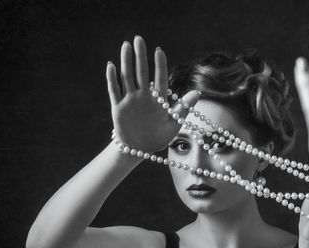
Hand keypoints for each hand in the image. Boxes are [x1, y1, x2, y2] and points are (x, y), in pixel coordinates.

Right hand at [106, 36, 199, 152]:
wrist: (140, 149)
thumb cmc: (159, 136)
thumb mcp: (174, 123)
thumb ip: (184, 108)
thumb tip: (197, 93)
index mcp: (158, 99)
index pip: (159, 77)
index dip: (159, 64)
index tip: (159, 51)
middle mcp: (143, 96)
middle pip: (141, 72)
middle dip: (140, 56)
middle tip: (139, 38)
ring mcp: (130, 100)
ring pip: (127, 77)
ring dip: (126, 62)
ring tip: (126, 45)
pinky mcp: (118, 107)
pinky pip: (114, 90)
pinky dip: (112, 78)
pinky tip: (111, 65)